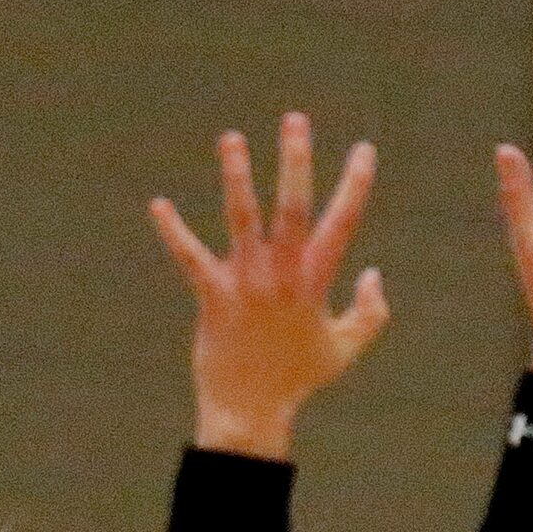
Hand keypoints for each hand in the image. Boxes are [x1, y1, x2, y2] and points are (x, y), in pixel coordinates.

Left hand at [150, 114, 387, 460]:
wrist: (251, 411)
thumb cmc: (297, 379)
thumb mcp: (344, 350)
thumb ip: (370, 313)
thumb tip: (374, 273)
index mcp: (315, 283)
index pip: (342, 224)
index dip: (356, 186)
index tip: (365, 149)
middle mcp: (282, 277)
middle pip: (292, 210)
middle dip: (295, 162)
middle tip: (295, 120)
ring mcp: (246, 285)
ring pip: (243, 221)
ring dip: (236, 177)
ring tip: (231, 138)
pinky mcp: (213, 297)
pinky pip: (191, 258)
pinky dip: (174, 232)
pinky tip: (158, 205)